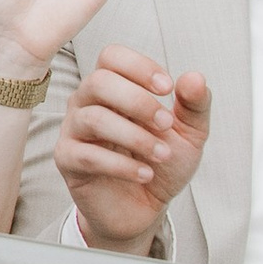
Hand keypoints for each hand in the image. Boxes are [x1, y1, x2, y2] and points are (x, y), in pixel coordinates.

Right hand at [54, 45, 209, 253]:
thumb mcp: (189, 134)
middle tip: (166, 124)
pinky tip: (145, 174)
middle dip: (138, 101)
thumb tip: (194, 77)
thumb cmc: (160, 164)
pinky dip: (122, 165)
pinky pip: (87, 155)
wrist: (143, 207)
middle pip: (98, 81)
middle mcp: (88, 103)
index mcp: (113, 89)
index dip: (139, 66)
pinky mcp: (68, 160)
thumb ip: (194, 106)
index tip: (167, 88)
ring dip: (135, 137)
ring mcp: (74, 131)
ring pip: (93, 118)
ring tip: (161, 155)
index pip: (111, 57)